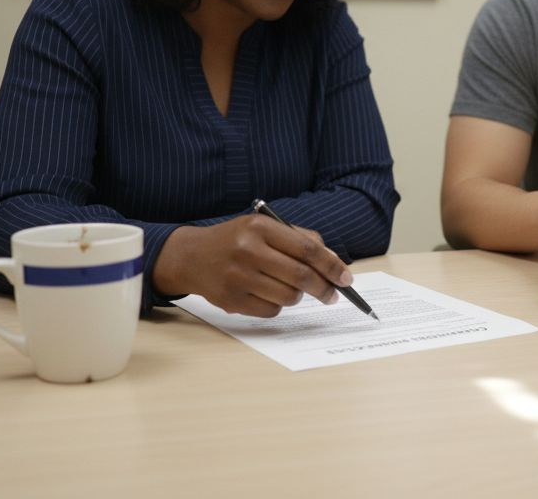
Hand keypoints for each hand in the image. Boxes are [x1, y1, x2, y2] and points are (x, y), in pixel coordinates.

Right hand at [153, 215, 351, 316]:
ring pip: (288, 296)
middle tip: (332, 294)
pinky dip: (277, 305)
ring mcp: (238, 277)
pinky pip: (271, 310)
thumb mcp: (264, 227)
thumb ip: (299, 239)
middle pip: (301, 276)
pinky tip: (266, 293)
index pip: (307, 248)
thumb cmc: (237, 240)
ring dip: (297, 296)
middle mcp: (248, 250)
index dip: (331, 265)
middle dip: (324, 288)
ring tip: (288, 287)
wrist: (192, 256)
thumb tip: (334, 262)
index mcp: (260, 227)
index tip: (346, 278)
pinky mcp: (231, 300)